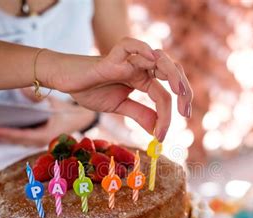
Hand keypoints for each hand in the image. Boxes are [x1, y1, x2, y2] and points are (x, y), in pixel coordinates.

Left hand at [0, 96, 96, 146]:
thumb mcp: (53, 101)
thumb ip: (38, 97)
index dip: (5, 133)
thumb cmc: (67, 110)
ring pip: (17, 142)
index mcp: (46, 134)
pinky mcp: (37, 139)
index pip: (22, 136)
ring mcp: (39, 141)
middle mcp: (41, 141)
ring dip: (2, 138)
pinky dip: (9, 136)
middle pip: (16, 141)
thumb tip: (22, 89)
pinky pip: (20, 140)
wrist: (81, 118)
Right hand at [42, 38, 192, 140]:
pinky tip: (151, 60)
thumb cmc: (91, 90)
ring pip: (159, 59)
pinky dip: (142, 49)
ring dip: (173, 74)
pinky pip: (129, 46)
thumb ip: (140, 114)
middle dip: (184, 92)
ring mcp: (128, 61)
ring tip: (178, 93)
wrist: (66, 81)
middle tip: (185, 114)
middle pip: (172, 72)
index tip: (162, 136)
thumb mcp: (119, 107)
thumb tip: (157, 131)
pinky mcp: (111, 57)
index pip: (165, 94)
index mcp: (144, 79)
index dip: (168, 115)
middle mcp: (140, 67)